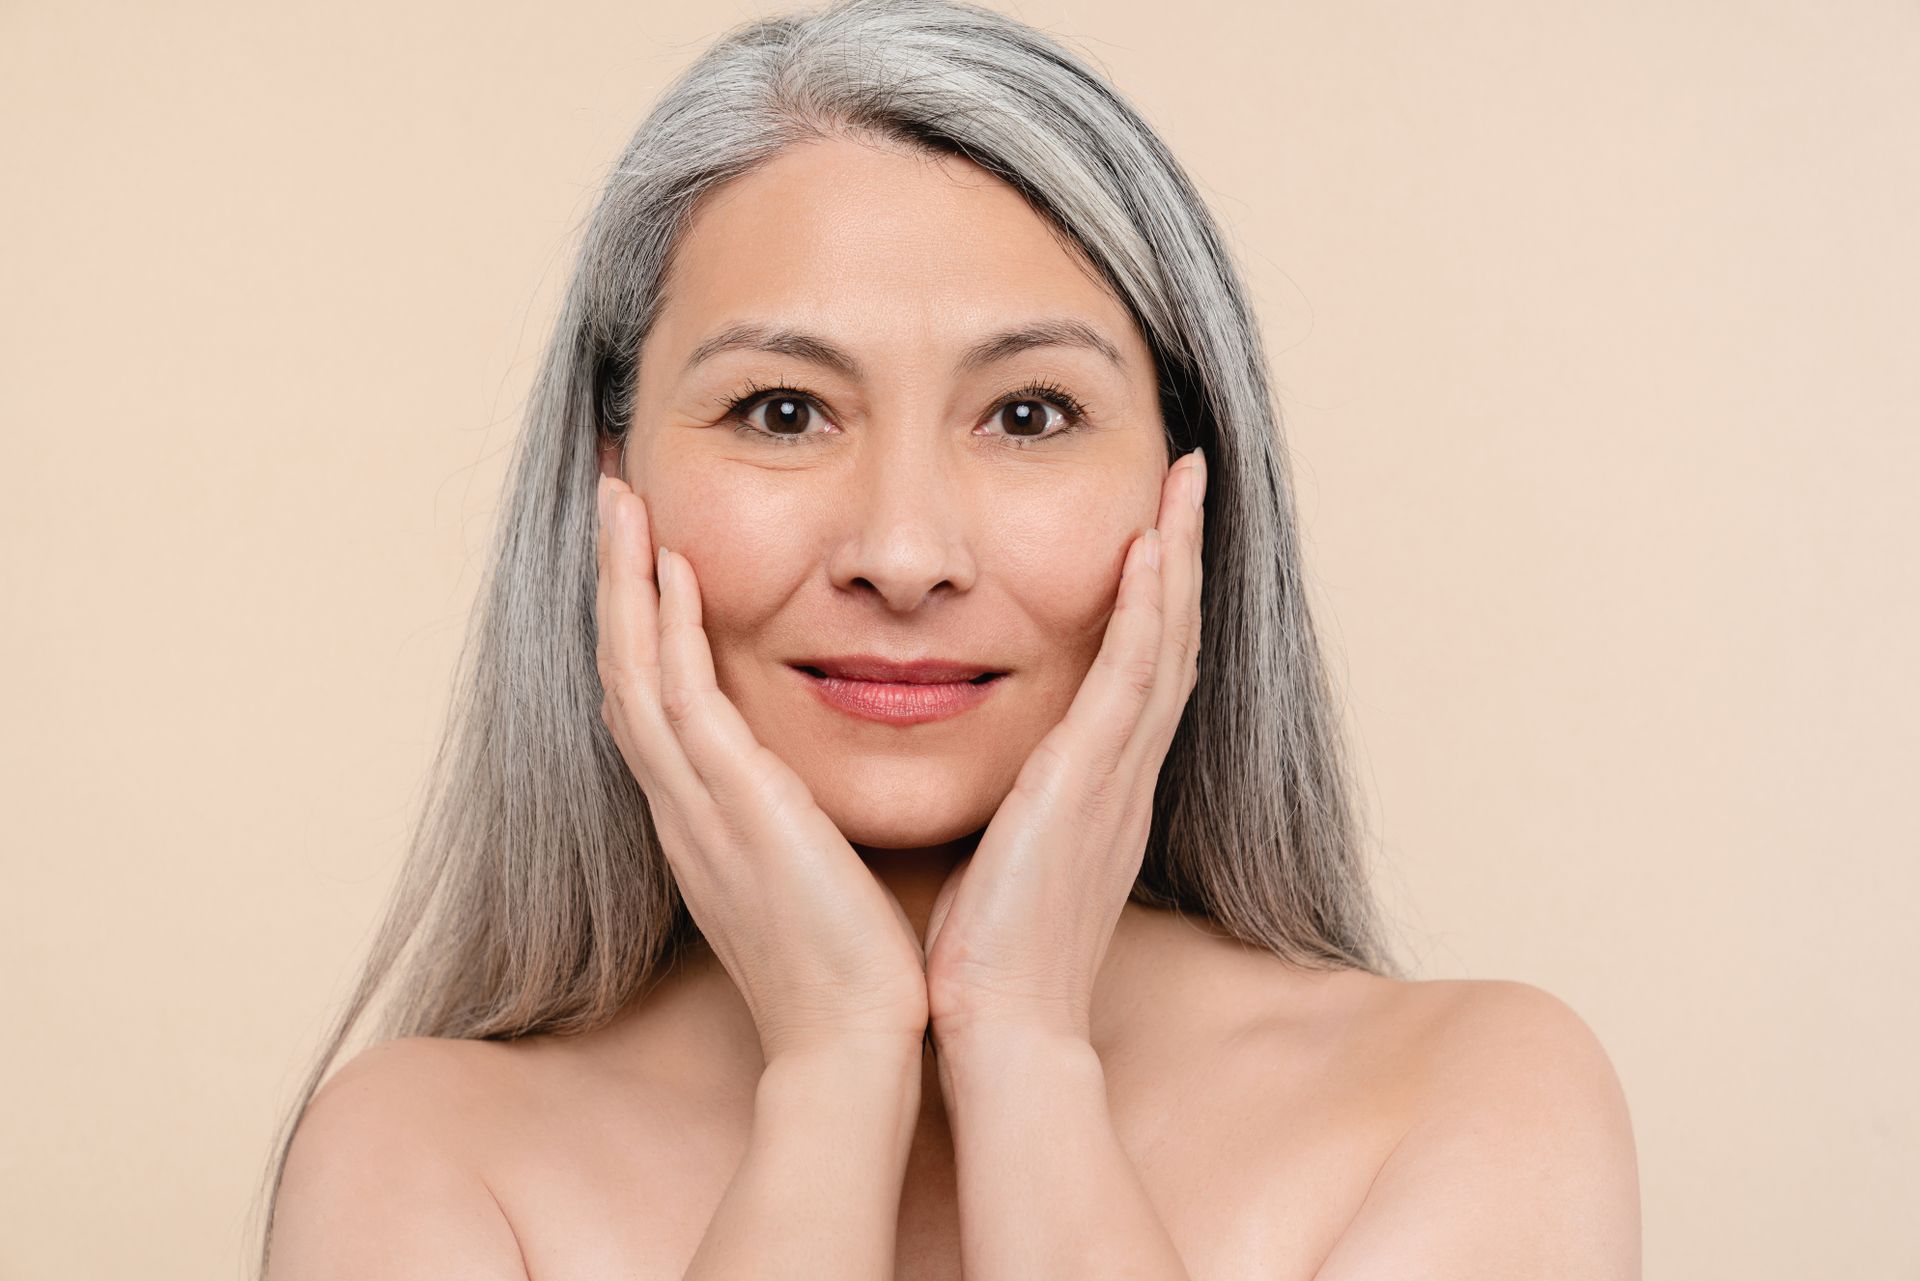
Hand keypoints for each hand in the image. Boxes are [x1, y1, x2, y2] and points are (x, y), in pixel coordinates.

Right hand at [596, 473, 929, 1063]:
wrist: (852, 1040)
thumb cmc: (844, 964)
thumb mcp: (804, 871)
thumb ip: (788, 817)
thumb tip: (799, 783)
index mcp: (699, 818)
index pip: (650, 698)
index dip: (634, 622)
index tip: (641, 550)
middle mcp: (681, 805)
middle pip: (620, 669)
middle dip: (611, 580)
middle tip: (611, 496)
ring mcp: (696, 806)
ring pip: (632, 670)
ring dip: (622, 581)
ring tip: (621, 499)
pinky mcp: (734, 808)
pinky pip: (682, 700)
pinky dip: (667, 631)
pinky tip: (673, 568)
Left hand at [922, 449, 1206, 1049]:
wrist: (1001, 1026)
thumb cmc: (988, 952)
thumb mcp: (1004, 854)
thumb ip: (1011, 804)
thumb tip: (987, 774)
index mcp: (1101, 788)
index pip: (1140, 669)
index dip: (1155, 595)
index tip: (1153, 526)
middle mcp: (1124, 773)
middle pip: (1172, 638)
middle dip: (1182, 552)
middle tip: (1190, 475)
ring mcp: (1115, 776)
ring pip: (1165, 642)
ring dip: (1176, 556)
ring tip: (1183, 480)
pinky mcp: (1089, 785)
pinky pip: (1129, 679)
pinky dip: (1145, 612)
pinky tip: (1147, 550)